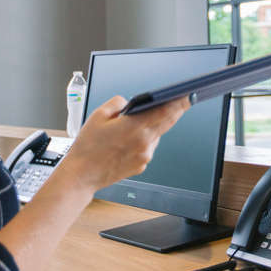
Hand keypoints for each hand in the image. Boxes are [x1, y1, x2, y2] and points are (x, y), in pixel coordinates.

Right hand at [64, 95, 189, 191]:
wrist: (82, 175)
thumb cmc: (88, 146)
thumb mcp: (99, 115)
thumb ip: (118, 103)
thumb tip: (130, 102)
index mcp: (135, 128)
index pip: (165, 111)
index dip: (179, 102)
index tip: (188, 95)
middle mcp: (144, 143)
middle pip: (167, 122)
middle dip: (176, 110)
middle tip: (184, 100)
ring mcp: (145, 156)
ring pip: (156, 135)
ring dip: (153, 127)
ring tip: (137, 123)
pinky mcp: (142, 165)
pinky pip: (148, 147)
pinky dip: (143, 140)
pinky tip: (128, 141)